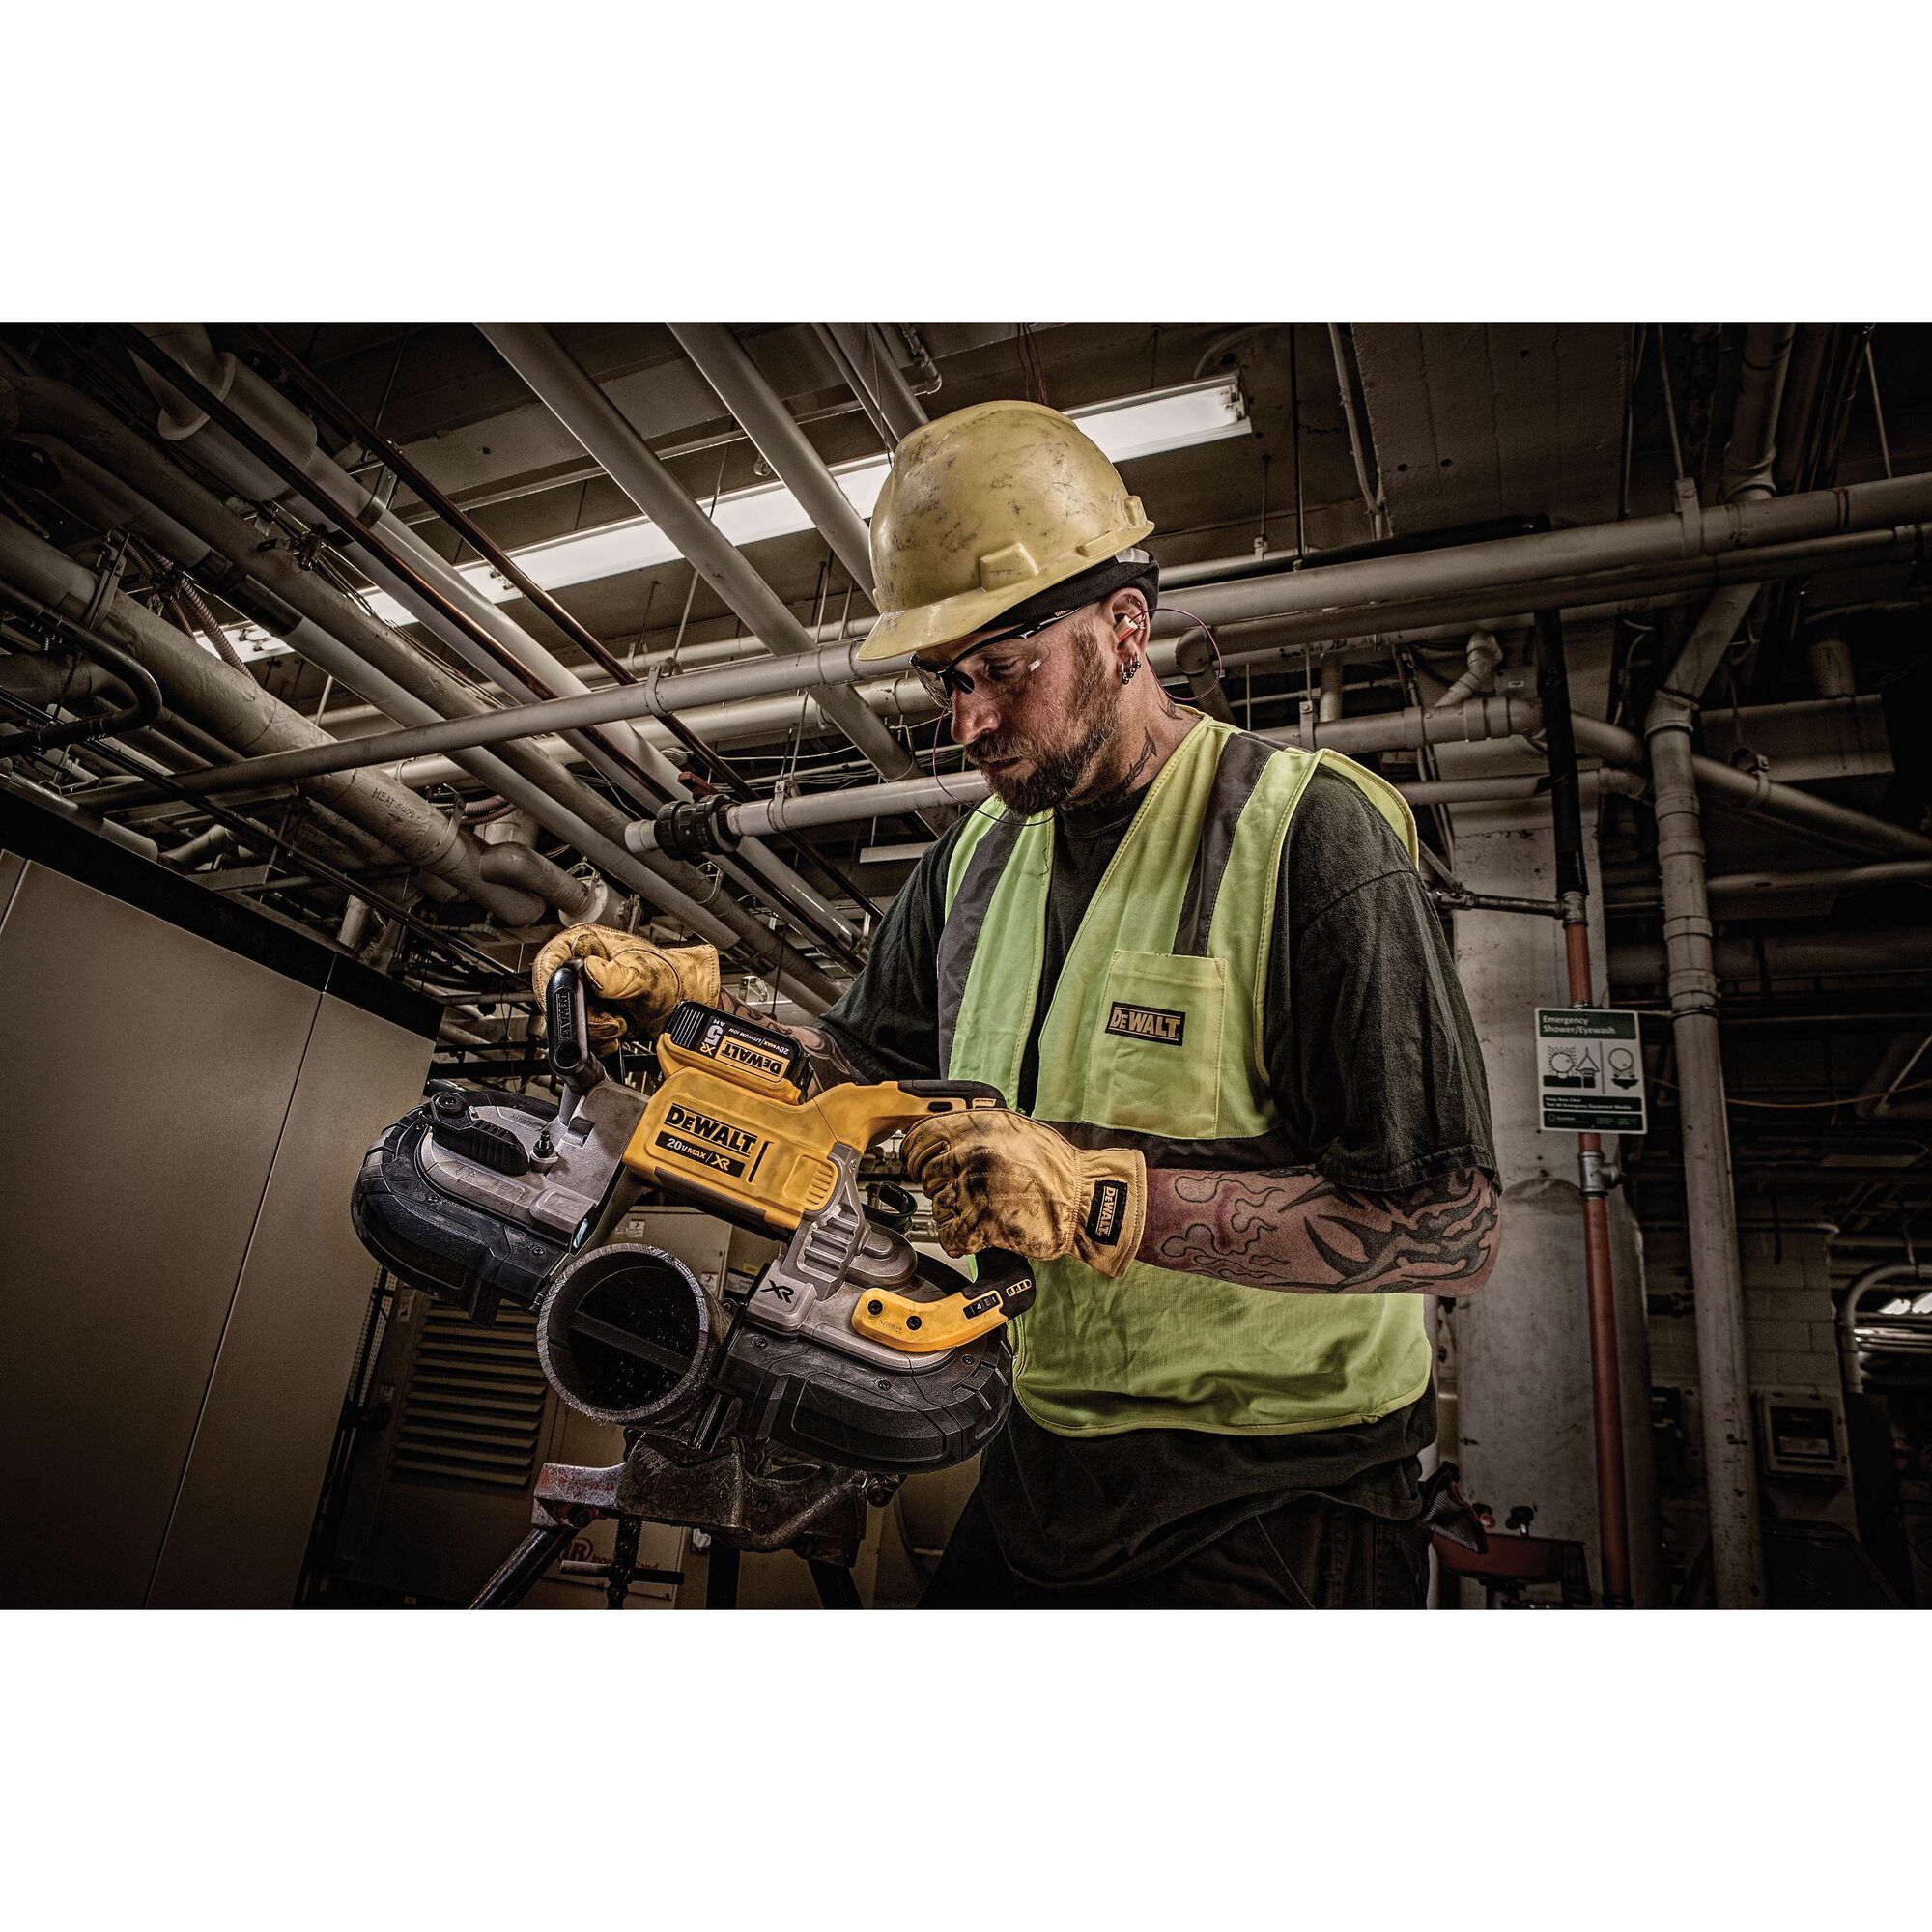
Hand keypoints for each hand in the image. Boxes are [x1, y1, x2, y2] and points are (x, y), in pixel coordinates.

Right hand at [530, 926, 719, 1050]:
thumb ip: (617, 976)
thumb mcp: (645, 975)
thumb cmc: (670, 976)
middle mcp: (579, 965)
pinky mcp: (590, 1013)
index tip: (577, 1007)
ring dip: (594, 1031)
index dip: (558, 989)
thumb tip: (591, 972)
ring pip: (568, 1019)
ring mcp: (583, 991)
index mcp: (585, 942)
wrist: (685, 1002)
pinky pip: (578, 1034)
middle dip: (584, 1017)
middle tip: (612, 1021)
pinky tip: (616, 1034)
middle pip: (557, 997)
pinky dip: (596, 1041)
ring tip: (621, 1024)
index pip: (549, 963)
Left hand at [900, 1110, 1144, 1279]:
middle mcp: (972, 1155)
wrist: (1083, 1199)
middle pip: (926, 1176)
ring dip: (952, 1213)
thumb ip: (975, 1130)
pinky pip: (950, 1235)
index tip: (915, 1163)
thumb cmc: (1055, 1167)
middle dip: (939, 1186)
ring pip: (937, 1207)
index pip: (919, 1138)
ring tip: (976, 1211)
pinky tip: (973, 1233)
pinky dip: (958, 1239)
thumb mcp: (1014, 1128)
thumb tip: (942, 1139)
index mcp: (977, 1128)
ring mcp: (975, 1190)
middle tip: (960, 1191)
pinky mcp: (982, 1223)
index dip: (914, 1154)